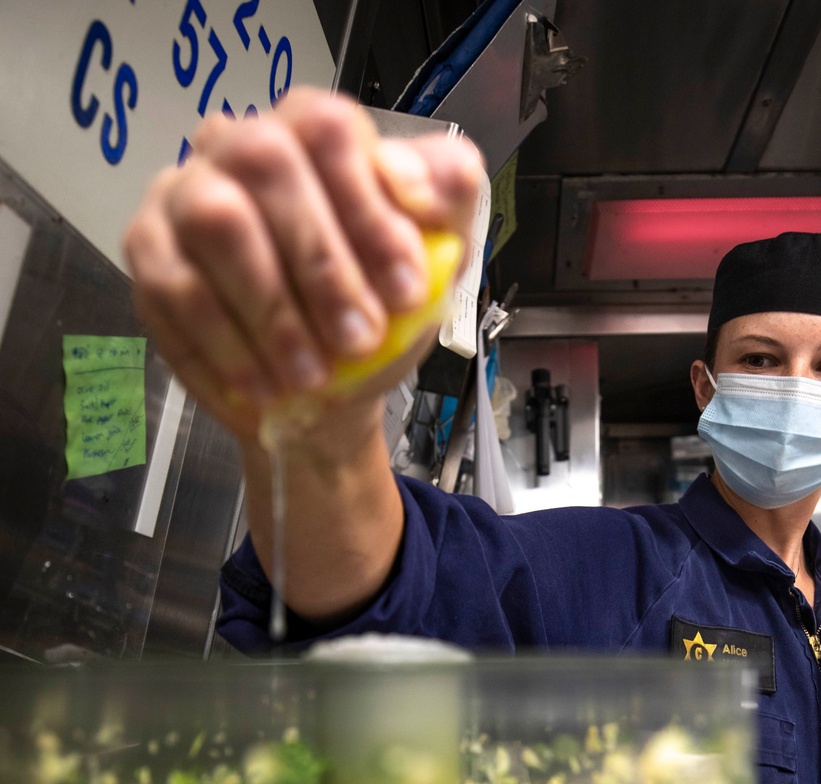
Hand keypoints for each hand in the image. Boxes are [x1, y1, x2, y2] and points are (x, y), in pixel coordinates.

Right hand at [123, 90, 481, 445]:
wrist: (327, 390)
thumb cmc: (376, 311)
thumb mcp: (435, 260)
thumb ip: (445, 201)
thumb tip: (420, 179)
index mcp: (309, 133)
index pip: (328, 130)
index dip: (368, 207)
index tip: (406, 290)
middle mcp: (237, 144)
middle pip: (267, 163)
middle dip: (322, 264)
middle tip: (359, 340)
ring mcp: (183, 194)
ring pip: (216, 223)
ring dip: (271, 310)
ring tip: (311, 376)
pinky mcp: (148, 253)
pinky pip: (173, 289)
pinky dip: (224, 346)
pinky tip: (260, 387)